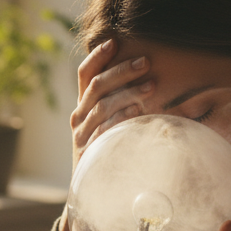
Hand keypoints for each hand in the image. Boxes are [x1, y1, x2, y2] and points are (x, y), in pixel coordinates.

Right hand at [69, 39, 153, 169]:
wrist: (89, 189)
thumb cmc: (107, 152)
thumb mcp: (109, 125)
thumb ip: (119, 105)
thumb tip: (148, 80)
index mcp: (83, 106)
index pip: (85, 74)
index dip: (98, 56)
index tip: (115, 41)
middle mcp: (78, 116)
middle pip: (97, 85)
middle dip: (122, 71)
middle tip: (146, 62)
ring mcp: (81, 134)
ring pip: (102, 105)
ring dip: (128, 93)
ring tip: (151, 86)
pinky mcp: (88, 150)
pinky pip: (104, 129)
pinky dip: (121, 118)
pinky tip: (138, 112)